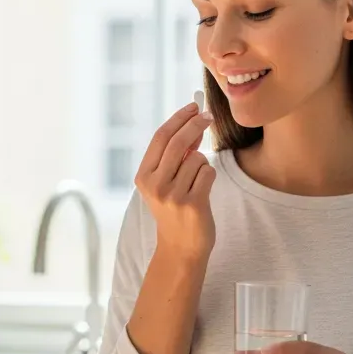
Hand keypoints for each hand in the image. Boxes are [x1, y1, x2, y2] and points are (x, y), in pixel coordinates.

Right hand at [135, 101, 216, 262]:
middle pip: (178, 142)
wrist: (180, 247)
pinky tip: (202, 192)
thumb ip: (175, 155)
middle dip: (195, 124)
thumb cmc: (174, 209)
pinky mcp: (193, 204)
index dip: (178, 119)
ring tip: (196, 182)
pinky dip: (208, 177)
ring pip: (196, 158)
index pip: (161, 138)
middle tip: (208, 116)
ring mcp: (173, 195)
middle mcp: (155, 185)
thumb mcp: (165, 182)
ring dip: (201, 164)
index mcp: (143, 177)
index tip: (194, 107)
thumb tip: (193, 122)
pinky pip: (208, 173)